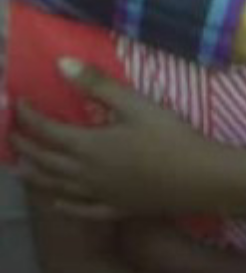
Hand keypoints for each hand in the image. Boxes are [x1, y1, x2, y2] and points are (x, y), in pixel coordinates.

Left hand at [12, 60, 245, 217]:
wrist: (199, 178)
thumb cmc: (170, 136)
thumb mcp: (135, 104)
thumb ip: (97, 85)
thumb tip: (60, 63)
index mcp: (88, 145)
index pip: (47, 130)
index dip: (28, 117)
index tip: (17, 103)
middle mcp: (85, 173)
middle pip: (46, 159)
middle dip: (25, 145)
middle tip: (12, 133)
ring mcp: (99, 195)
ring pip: (56, 186)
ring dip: (35, 174)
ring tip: (21, 167)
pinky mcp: (115, 209)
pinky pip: (80, 209)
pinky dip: (62, 204)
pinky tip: (56, 201)